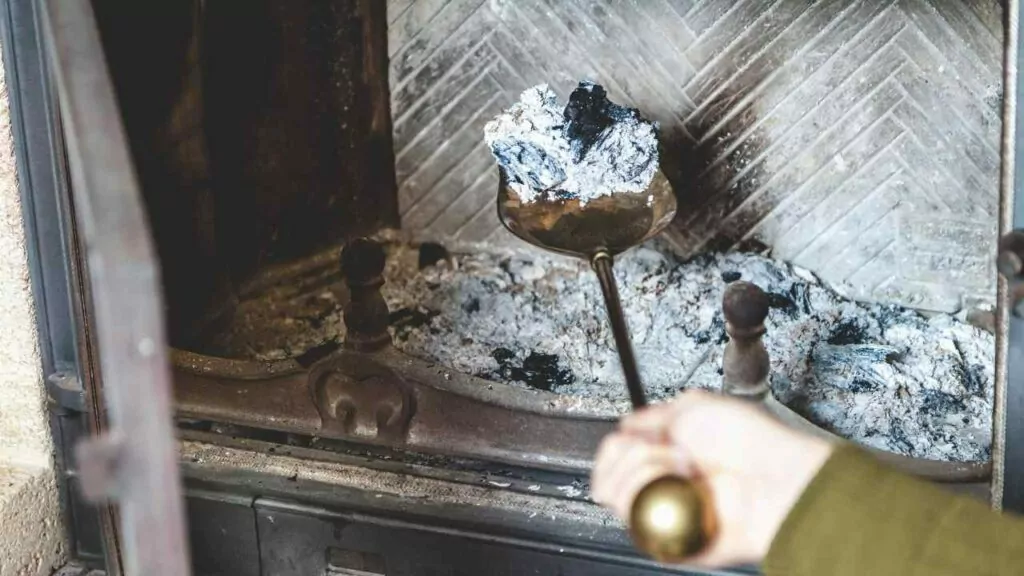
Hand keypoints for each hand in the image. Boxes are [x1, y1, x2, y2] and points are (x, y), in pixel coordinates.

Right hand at [591, 390, 833, 566]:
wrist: (776, 477)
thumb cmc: (750, 441)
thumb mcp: (694, 405)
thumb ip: (651, 415)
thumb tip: (625, 424)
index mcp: (671, 456)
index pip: (619, 457)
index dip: (618, 444)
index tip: (634, 436)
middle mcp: (668, 485)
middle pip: (611, 476)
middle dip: (631, 454)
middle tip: (667, 448)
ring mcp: (670, 513)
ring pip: (618, 497)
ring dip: (643, 470)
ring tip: (681, 466)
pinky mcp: (674, 543)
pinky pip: (637, 526)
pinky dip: (649, 496)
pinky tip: (679, 483)